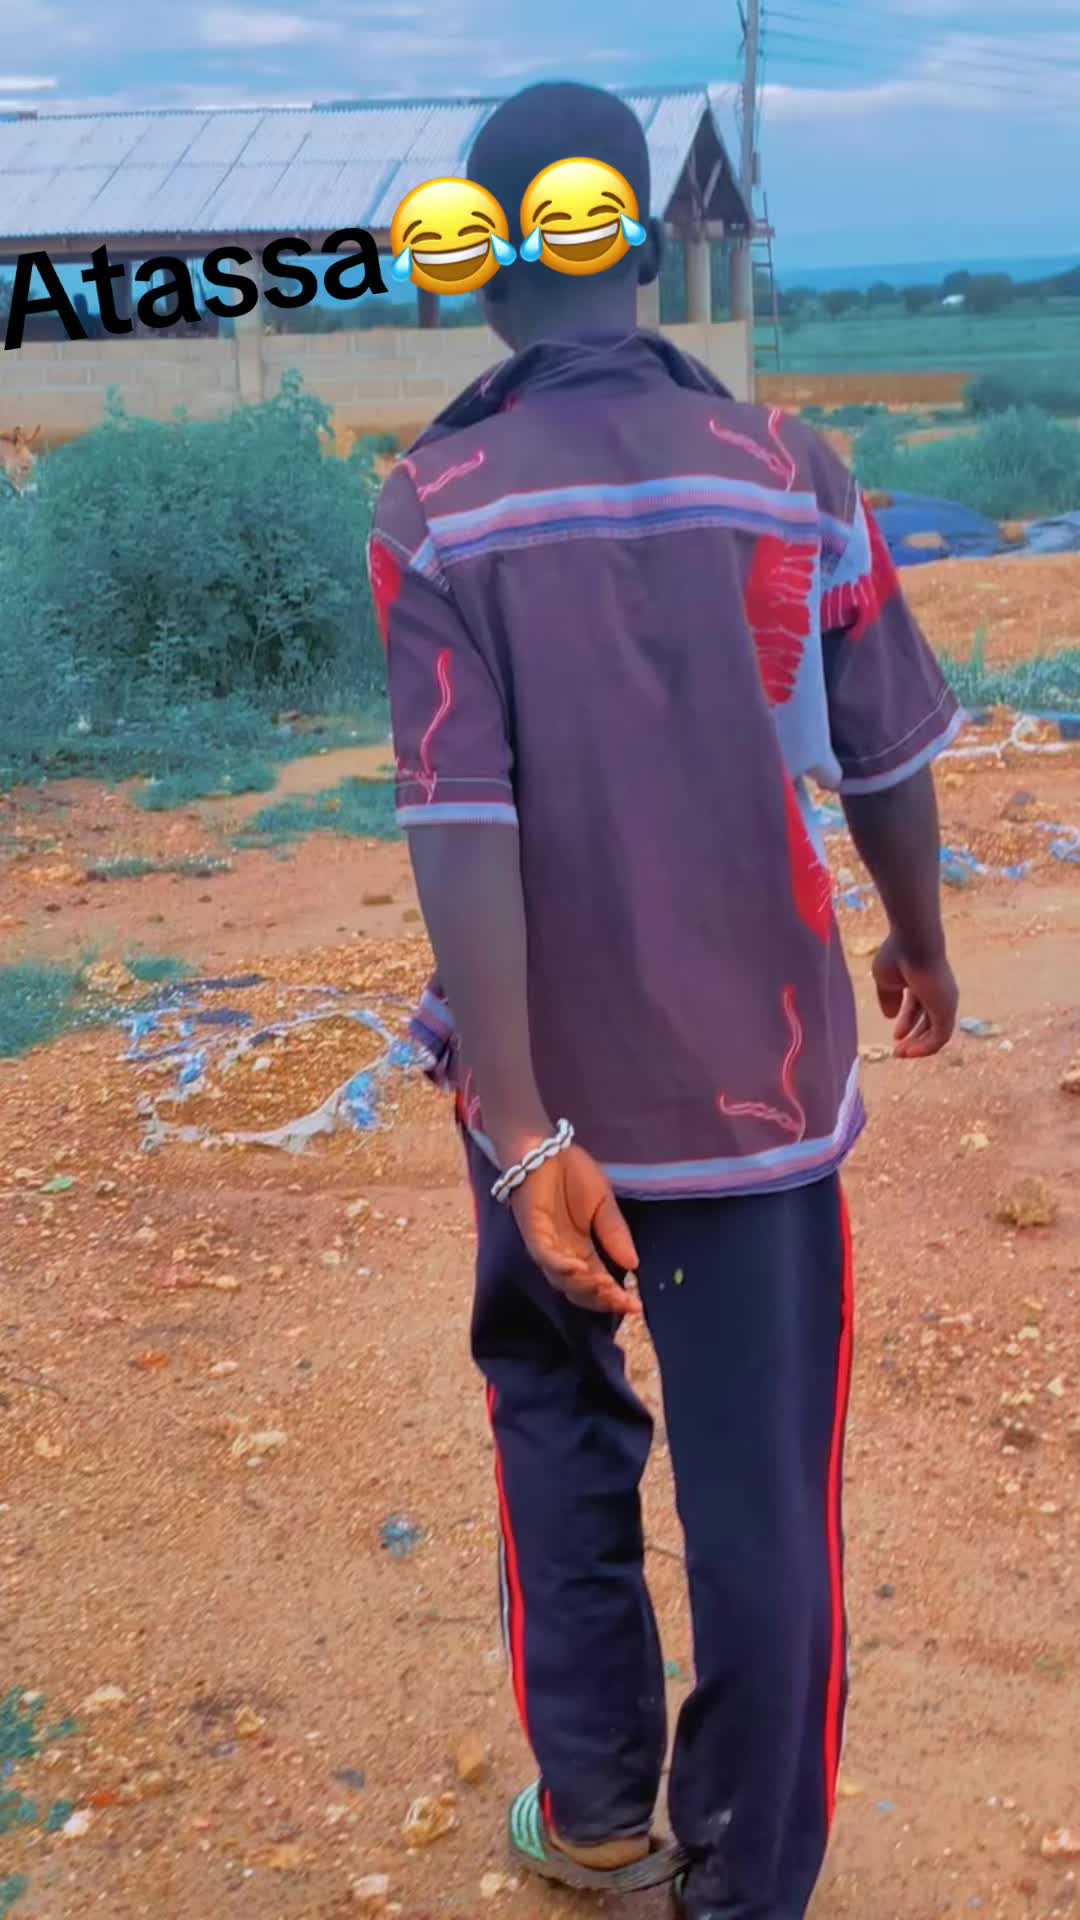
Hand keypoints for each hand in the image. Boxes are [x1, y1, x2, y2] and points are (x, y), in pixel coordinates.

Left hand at [507, 1144, 641, 1316]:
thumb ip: (616, 1233)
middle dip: (601, 1299)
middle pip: (579, 1290)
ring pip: (561, 1280)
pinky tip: (580, 1269)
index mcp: (583, 1251)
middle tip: (623, 1301)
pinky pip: (545, 1257)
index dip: (616, 1298)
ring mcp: (547, 1246)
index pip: (599, 1283)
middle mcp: (564, 1255)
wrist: (548, 1150)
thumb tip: (635, 1265)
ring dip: (584, 1286)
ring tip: (606, 1285)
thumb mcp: (605, 1205)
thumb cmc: (574, 1174)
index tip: (637, 1306)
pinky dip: (562, 1266)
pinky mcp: (533, 1233)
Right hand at [872, 931, 957, 1057]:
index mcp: (924, 982)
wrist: (914, 942)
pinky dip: (925, 1048)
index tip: (895, 1034)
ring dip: (918, 1046)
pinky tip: (909, 1052)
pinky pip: (940, 1037)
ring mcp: (945, 1002)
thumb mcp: (885, 980)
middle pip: (929, 1021)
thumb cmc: (897, 954)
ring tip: (900, 1054)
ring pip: (936, 1033)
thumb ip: (888, 998)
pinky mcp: (947, 1010)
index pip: (919, 1007)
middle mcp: (939, 993)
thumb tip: (889, 1016)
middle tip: (898, 1050)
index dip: (907, 1022)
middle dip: (914, 1037)